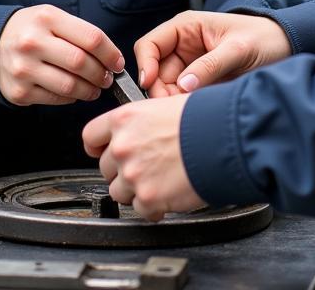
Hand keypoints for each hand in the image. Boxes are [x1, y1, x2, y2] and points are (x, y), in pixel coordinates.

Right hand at [0, 5, 122, 105]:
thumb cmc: (31, 30)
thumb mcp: (52, 18)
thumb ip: (79, 33)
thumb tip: (111, 58)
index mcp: (47, 18)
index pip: (91, 37)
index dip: (111, 53)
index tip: (117, 62)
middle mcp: (33, 42)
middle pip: (81, 63)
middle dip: (102, 74)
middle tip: (108, 78)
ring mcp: (24, 68)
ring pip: (70, 86)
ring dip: (90, 90)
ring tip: (95, 88)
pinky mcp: (19, 92)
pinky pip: (56, 99)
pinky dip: (71, 98)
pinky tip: (74, 92)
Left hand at [82, 95, 203, 220]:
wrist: (223, 138)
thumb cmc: (203, 118)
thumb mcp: (165, 105)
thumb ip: (142, 121)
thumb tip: (140, 130)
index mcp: (124, 119)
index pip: (91, 136)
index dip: (98, 146)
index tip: (103, 151)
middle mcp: (123, 146)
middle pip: (104, 167)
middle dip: (121, 169)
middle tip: (144, 166)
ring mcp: (132, 174)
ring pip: (119, 191)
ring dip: (135, 189)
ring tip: (159, 179)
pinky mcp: (147, 198)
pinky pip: (140, 209)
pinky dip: (152, 206)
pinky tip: (168, 193)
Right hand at [135, 10, 290, 96]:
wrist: (286, 48)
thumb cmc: (263, 39)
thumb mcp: (239, 49)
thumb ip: (211, 65)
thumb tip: (184, 85)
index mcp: (186, 28)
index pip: (150, 45)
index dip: (146, 64)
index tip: (150, 85)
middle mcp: (183, 46)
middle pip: (155, 72)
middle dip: (161, 91)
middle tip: (174, 107)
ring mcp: (190, 66)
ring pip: (167, 89)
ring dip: (173, 102)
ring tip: (190, 110)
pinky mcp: (200, 84)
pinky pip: (182, 98)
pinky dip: (184, 107)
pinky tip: (196, 112)